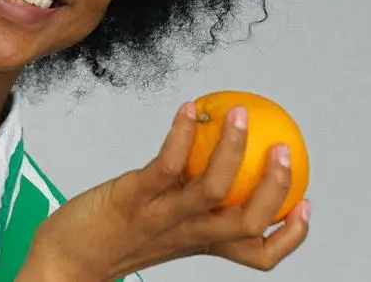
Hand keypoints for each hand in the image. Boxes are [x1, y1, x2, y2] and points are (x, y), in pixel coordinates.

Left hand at [21, 103, 309, 280]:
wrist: (63, 262)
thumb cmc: (110, 238)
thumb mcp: (158, 227)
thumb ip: (184, 205)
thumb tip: (203, 164)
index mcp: (199, 244)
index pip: (258, 253)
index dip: (291, 236)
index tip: (307, 205)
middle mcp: (186, 235)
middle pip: (247, 221)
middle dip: (276, 187)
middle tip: (286, 149)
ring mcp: (160, 218)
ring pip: (213, 190)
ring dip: (232, 150)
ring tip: (241, 115)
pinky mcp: (132, 200)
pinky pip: (165, 165)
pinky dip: (180, 135)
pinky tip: (188, 108)